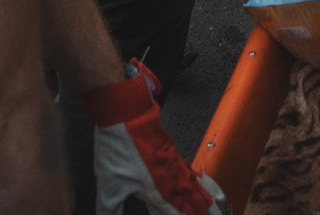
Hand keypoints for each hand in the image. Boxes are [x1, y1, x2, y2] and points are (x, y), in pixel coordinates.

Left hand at [85, 60, 226, 213]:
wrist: (128, 115)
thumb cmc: (119, 148)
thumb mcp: (108, 186)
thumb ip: (110, 209)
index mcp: (157, 189)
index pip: (176, 211)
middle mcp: (170, 177)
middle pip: (190, 200)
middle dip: (200, 211)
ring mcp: (172, 163)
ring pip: (192, 185)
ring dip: (202, 198)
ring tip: (211, 207)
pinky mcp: (170, 151)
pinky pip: (188, 170)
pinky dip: (196, 180)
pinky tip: (196, 180)